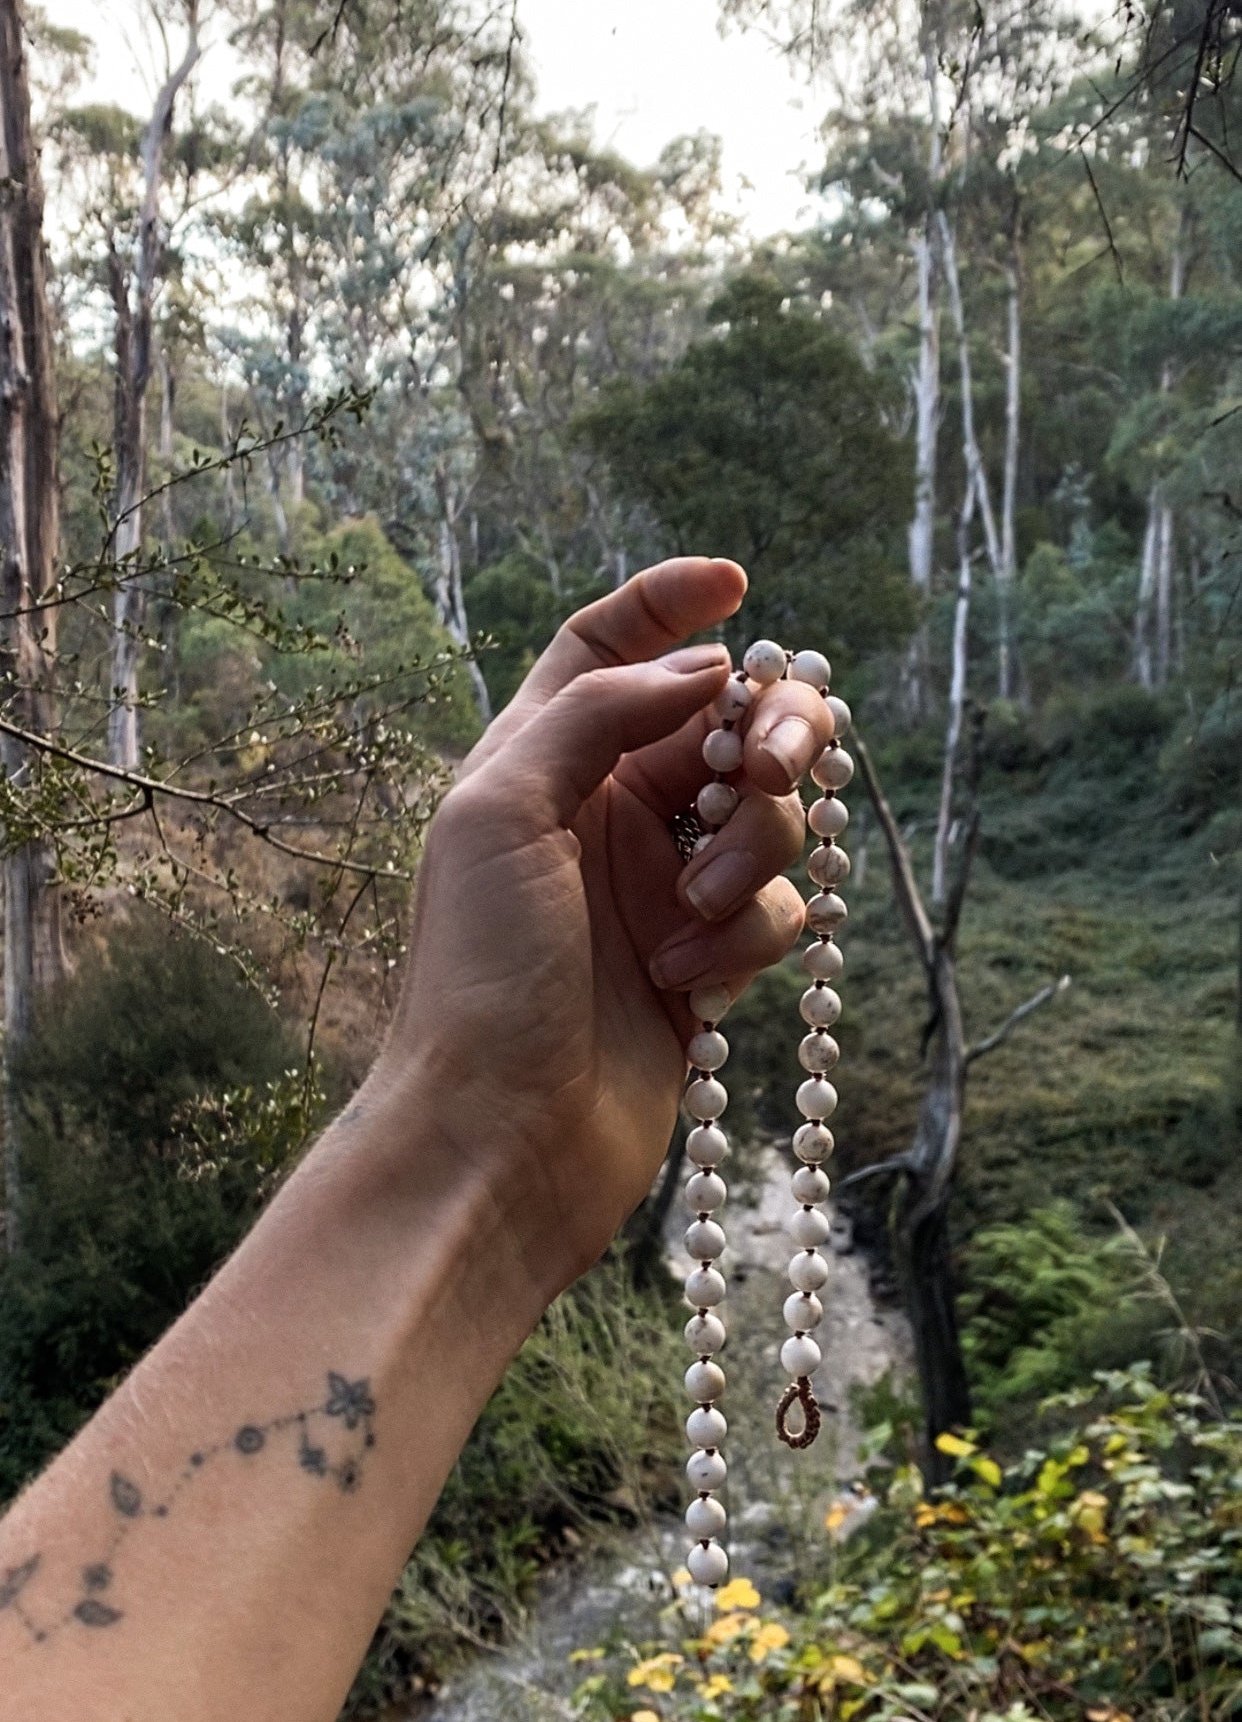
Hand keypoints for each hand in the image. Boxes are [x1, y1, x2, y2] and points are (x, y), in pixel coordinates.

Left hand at [366, 559, 834, 1320]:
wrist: (499, 1137)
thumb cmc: (480, 974)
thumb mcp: (501, 810)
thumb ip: (599, 713)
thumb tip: (704, 670)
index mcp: (541, 760)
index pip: (608, 646)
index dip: (670, 603)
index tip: (738, 584)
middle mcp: (604, 813)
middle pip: (723, 724)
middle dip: (768, 734)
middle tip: (767, 770)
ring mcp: (658, 889)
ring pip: (766, 819)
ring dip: (749, 856)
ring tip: (689, 919)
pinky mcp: (704, 963)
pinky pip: (773, 910)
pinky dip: (746, 938)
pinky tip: (689, 987)